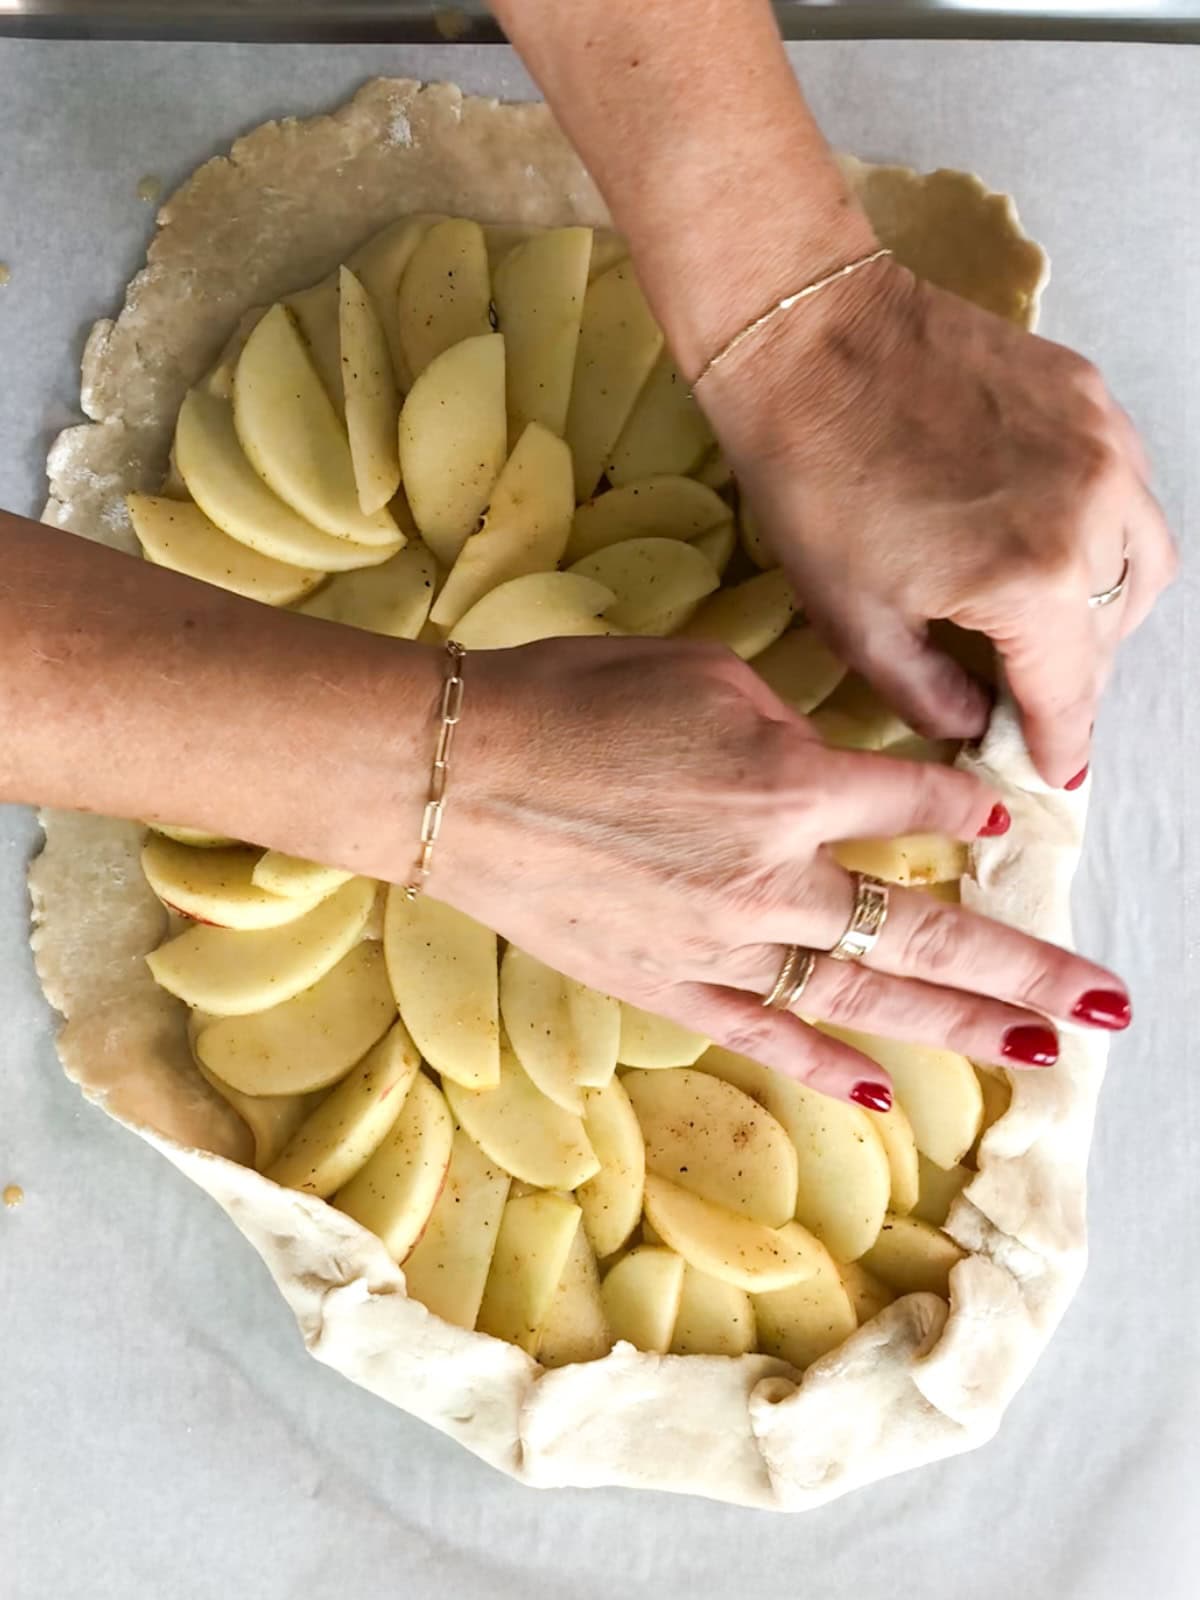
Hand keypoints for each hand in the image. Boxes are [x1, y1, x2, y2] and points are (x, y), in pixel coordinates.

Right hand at [431, 636, 1130, 1105]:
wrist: (453, 774)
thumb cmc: (569, 700)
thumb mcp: (698, 672)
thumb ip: (785, 725)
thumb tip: (829, 767)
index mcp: (787, 781)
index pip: (917, 801)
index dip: (968, 802)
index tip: (1001, 810)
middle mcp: (772, 873)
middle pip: (926, 927)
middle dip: (1027, 966)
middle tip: (1108, 1000)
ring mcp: (721, 942)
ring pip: (864, 996)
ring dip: (961, 1026)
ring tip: (1041, 1054)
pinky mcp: (667, 985)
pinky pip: (764, 1034)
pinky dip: (827, 1064)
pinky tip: (887, 1093)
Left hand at [698, 260, 1176, 786]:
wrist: (809, 343)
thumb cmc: (813, 485)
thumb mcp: (854, 621)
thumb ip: (928, 693)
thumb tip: (974, 722)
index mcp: (1033, 582)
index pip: (1070, 691)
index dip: (1060, 741)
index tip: (1054, 769)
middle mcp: (1092, 515)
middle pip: (1113, 632)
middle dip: (1074, 676)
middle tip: (1027, 691)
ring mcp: (1103, 447)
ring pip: (1143, 562)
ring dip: (1104, 610)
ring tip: (1044, 623)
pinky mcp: (1091, 397)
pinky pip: (1128, 490)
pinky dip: (1102, 534)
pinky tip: (1045, 540)